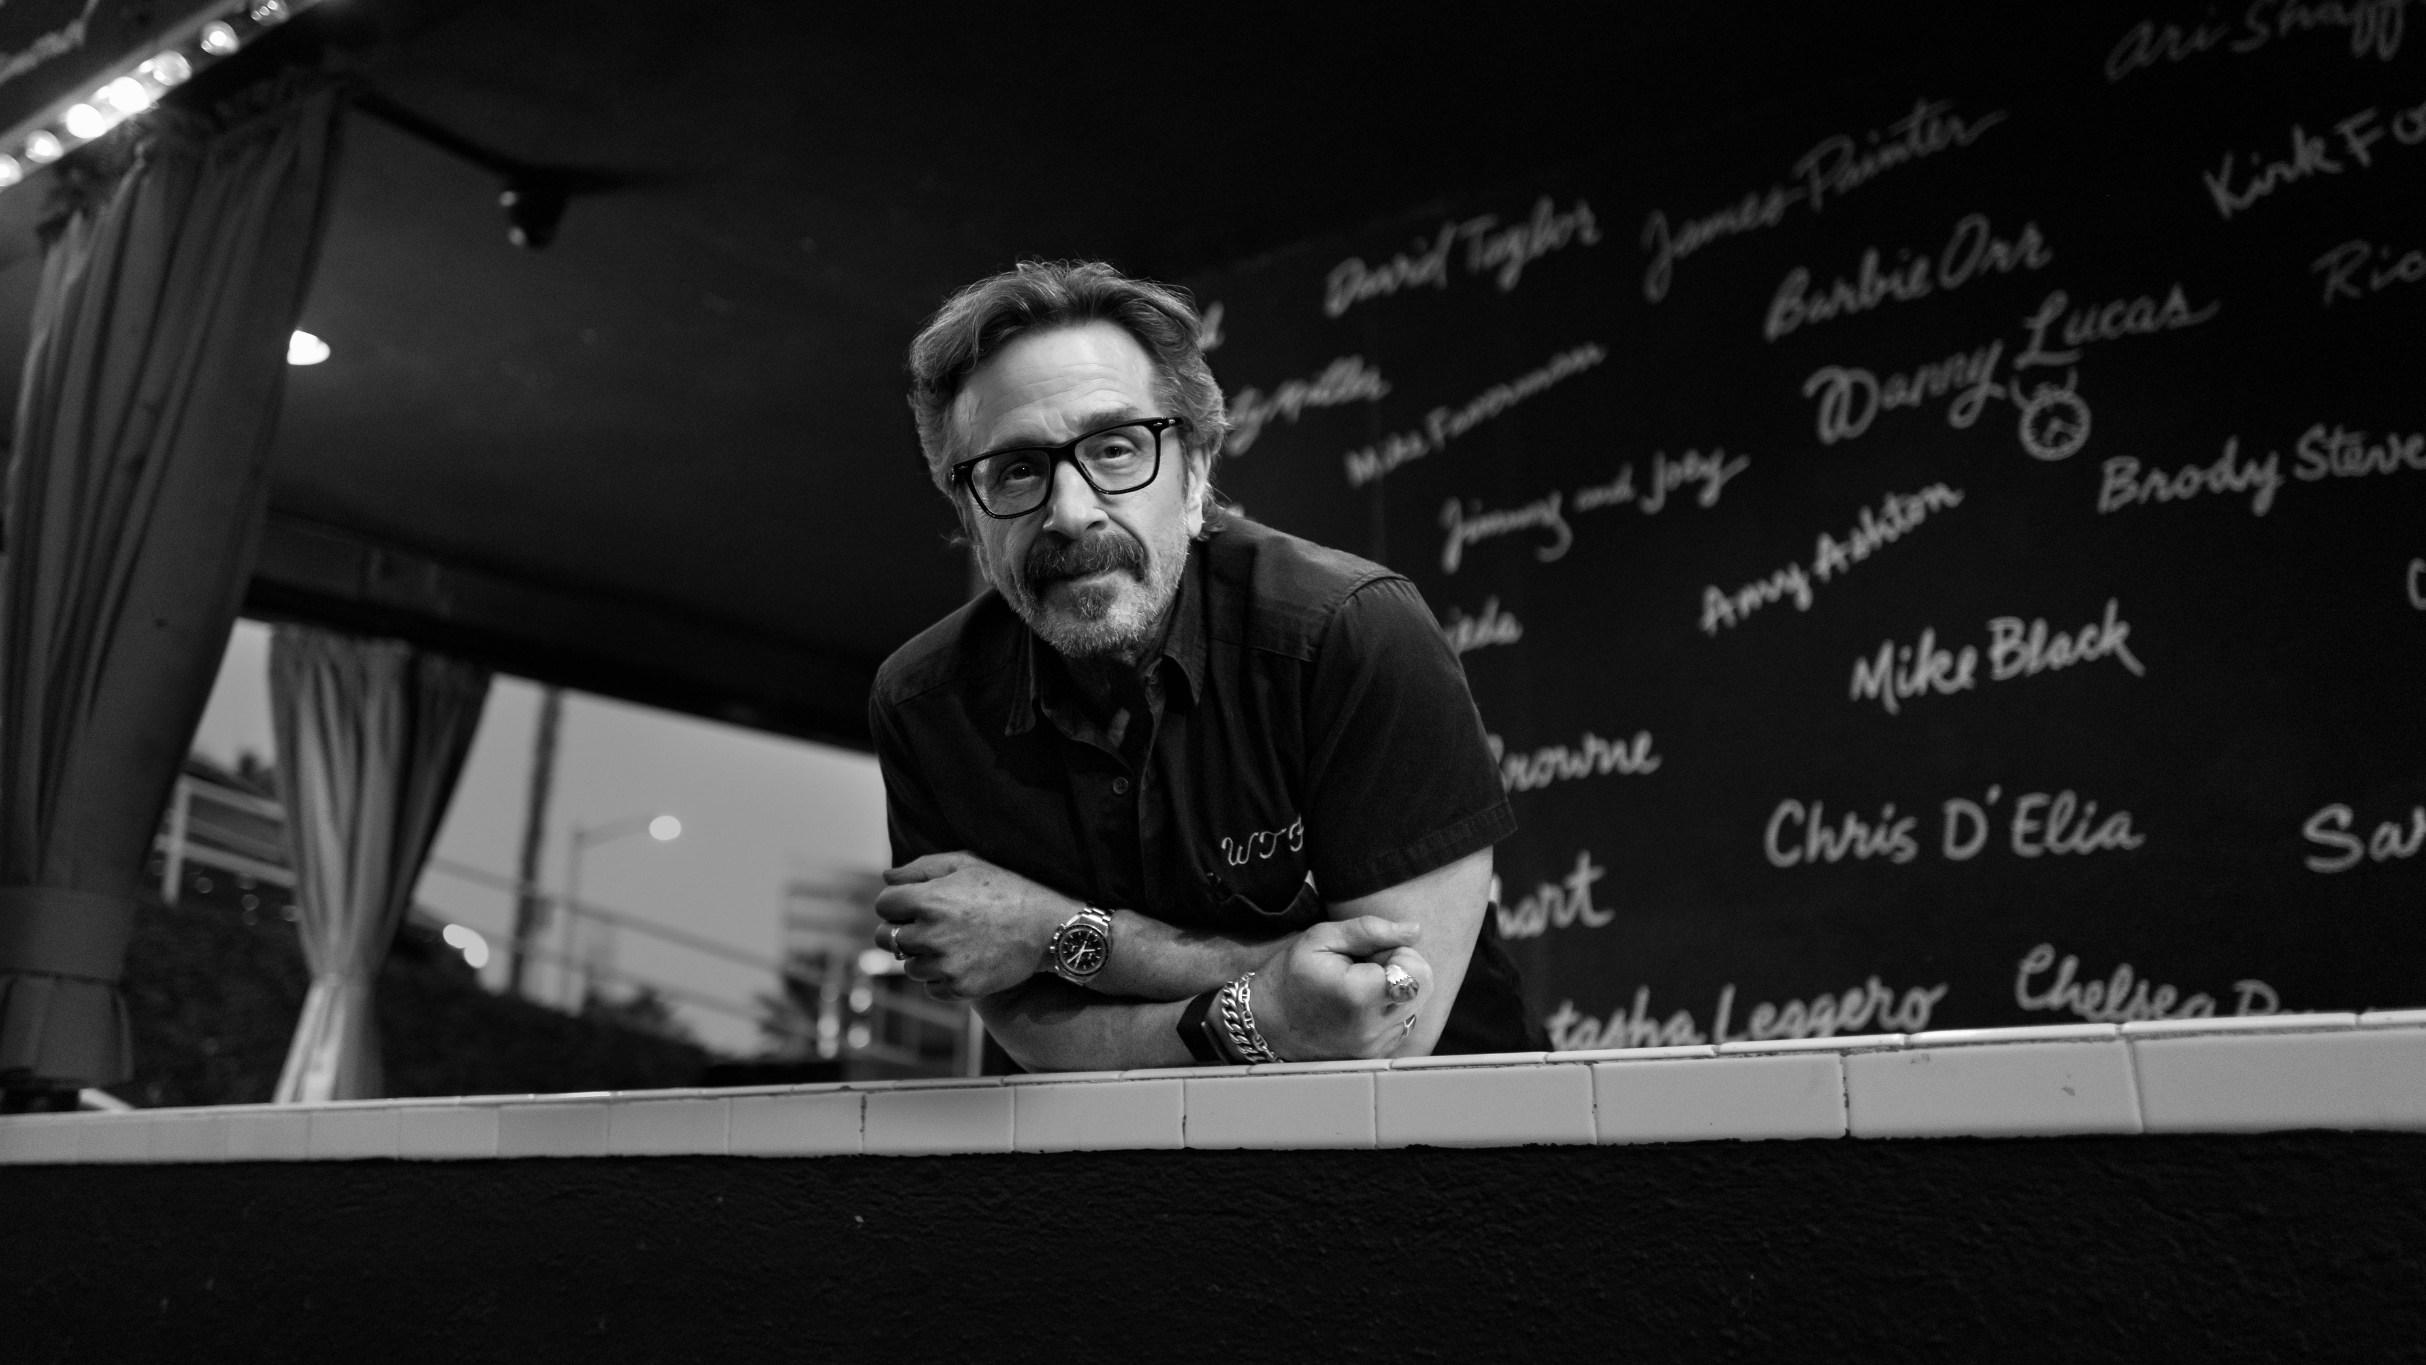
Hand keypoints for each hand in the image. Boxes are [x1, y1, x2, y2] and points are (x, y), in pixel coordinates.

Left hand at [876, 852, 1077, 998]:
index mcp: (928, 900)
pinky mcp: (958, 989)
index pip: (884, 905)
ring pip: (908, 965)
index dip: (898, 901)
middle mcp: (931, 935)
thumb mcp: (967, 864)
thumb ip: (921, 868)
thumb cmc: (1007, 889)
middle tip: (927, 926)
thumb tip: (887, 879)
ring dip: (923, 955)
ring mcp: (944, 965)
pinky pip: (930, 987)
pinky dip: (941, 977)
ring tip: (953, 942)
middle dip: (900, 929)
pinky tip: (963, 961)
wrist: (1048, 927)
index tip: (915, 903)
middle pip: (886, 938)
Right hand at [1251, 916, 1435, 1060]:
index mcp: (1359, 996)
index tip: (1370, 953)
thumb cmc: (1291, 974)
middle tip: (1366, 967)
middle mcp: (1371, 1029)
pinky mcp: (1373, 1057)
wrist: (1265, 1024)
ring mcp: (1374, 1048)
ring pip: (1415, 1007)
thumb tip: (1416, 930)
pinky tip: (1358, 1006)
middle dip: (1402, 970)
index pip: (1417, 970)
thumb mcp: (1321, 938)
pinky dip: (1388, 1010)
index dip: (1399, 952)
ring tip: (1359, 988)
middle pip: (1422, 989)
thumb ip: (1371, 930)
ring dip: (1396, 991)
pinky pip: (1401, 1025)